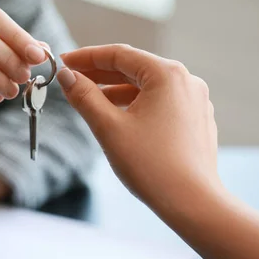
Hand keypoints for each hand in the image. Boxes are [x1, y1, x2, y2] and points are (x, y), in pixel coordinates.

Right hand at [57, 44, 218, 209]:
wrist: (192, 203)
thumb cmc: (151, 165)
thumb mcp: (108, 127)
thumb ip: (84, 96)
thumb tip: (67, 76)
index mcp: (167, 74)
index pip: (119, 54)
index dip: (86, 57)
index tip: (63, 62)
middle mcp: (186, 81)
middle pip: (133, 68)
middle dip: (99, 74)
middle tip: (70, 79)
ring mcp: (194, 100)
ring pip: (145, 86)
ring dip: (114, 90)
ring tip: (87, 99)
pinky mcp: (194, 119)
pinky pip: (158, 102)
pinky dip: (134, 104)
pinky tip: (115, 116)